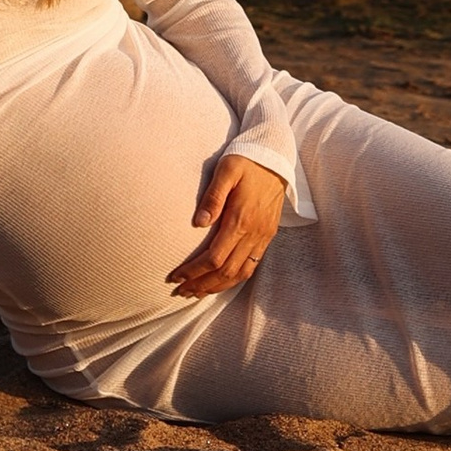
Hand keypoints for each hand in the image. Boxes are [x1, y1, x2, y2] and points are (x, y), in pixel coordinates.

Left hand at [167, 153, 287, 298]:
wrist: (275, 157)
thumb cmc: (246, 161)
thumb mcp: (227, 170)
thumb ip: (213, 196)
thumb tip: (198, 223)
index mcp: (241, 219)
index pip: (214, 257)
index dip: (194, 271)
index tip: (176, 277)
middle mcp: (254, 233)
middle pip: (225, 272)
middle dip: (201, 284)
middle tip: (181, 291)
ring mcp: (263, 236)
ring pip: (240, 274)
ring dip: (217, 286)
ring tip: (197, 292)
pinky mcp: (268, 236)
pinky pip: (251, 266)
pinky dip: (234, 279)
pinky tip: (221, 282)